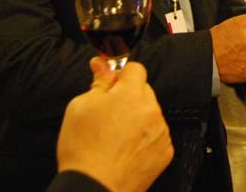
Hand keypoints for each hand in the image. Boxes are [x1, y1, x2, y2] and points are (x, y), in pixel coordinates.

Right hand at [57, 58, 172, 191]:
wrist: (94, 187)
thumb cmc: (83, 148)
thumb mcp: (80, 106)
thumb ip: (99, 82)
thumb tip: (102, 65)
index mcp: (131, 93)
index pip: (135, 68)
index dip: (121, 75)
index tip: (111, 85)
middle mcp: (151, 109)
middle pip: (144, 91)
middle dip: (129, 97)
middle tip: (108, 114)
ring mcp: (160, 131)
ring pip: (150, 113)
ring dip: (138, 118)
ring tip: (115, 136)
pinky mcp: (165, 151)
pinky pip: (156, 135)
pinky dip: (144, 139)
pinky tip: (125, 149)